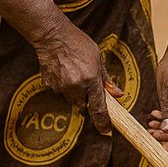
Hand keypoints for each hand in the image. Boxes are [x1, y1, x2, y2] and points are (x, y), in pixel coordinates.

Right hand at [34, 15, 121, 135]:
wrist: (52, 36)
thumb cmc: (78, 43)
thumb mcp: (98, 59)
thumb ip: (107, 80)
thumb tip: (118, 95)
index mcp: (91, 79)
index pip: (98, 108)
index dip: (103, 122)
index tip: (106, 130)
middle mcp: (76, 86)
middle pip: (83, 105)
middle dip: (87, 100)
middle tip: (87, 85)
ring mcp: (61, 87)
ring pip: (71, 99)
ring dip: (75, 92)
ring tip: (74, 72)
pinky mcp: (49, 85)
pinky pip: (60, 91)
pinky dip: (63, 85)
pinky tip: (64, 71)